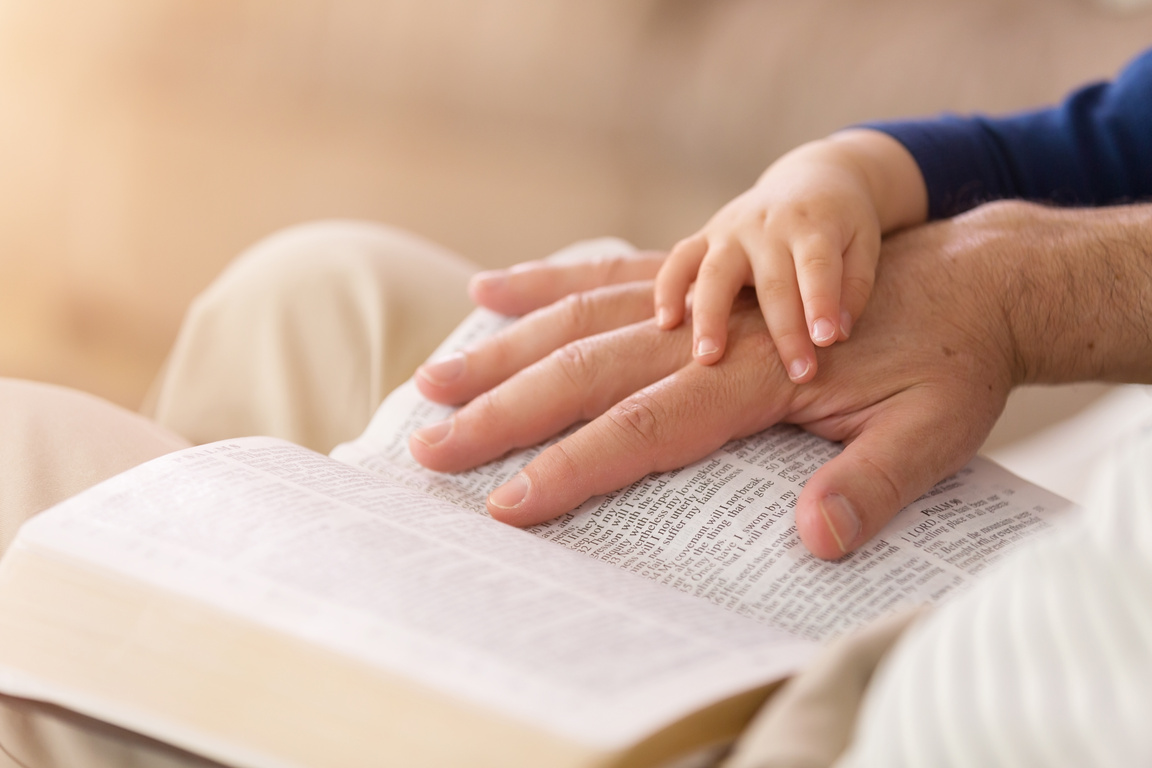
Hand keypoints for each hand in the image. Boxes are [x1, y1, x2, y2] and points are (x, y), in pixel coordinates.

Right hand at [412, 202, 1151, 557]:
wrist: (974, 276)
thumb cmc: (952, 363)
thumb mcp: (939, 432)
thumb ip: (876, 483)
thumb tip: (816, 541)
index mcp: (759, 378)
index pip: (646, 428)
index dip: (572, 467)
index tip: (505, 502)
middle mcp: (714, 331)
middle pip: (587, 370)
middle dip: (504, 411)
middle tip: (429, 444)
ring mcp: (701, 298)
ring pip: (580, 319)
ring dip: (502, 349)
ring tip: (433, 374)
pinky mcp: (700, 279)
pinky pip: (608, 277)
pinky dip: (545, 283)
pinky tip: (489, 288)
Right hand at [654, 129, 926, 380]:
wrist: (809, 179)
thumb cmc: (841, 226)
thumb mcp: (863, 244)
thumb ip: (854, 288)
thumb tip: (835, 334)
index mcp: (814, 225)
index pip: (817, 266)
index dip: (821, 302)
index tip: (826, 341)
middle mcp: (768, 226)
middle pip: (772, 281)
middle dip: (784, 331)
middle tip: (798, 375)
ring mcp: (731, 230)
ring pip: (714, 272)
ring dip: (711, 317)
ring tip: (708, 359)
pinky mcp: (704, 236)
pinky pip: (678, 261)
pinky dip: (667, 290)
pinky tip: (666, 324)